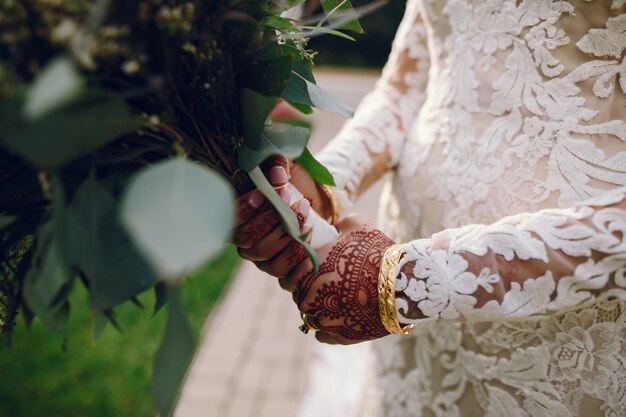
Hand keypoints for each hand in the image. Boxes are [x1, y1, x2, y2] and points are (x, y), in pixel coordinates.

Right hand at [233, 155, 333, 276]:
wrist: (319, 206)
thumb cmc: (294, 185)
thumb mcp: (286, 168)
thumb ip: (276, 164)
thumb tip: (277, 172)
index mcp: (238, 215)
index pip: (231, 217)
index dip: (244, 208)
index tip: (263, 193)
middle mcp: (244, 239)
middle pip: (247, 236)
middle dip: (269, 216)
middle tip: (289, 196)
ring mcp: (260, 257)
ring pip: (263, 251)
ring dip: (285, 230)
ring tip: (304, 211)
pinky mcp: (278, 267)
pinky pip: (281, 267)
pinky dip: (296, 249)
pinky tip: (309, 232)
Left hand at [281, 214, 393, 344]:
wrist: (402, 284)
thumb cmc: (377, 251)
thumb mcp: (356, 225)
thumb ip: (337, 226)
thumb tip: (334, 227)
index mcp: (306, 272)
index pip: (287, 278)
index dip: (298, 274)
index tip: (310, 272)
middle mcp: (309, 298)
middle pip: (299, 297)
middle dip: (309, 292)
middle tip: (327, 284)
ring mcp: (323, 320)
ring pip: (311, 316)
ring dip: (320, 309)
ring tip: (339, 300)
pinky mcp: (339, 336)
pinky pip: (323, 333)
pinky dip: (330, 326)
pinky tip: (343, 314)